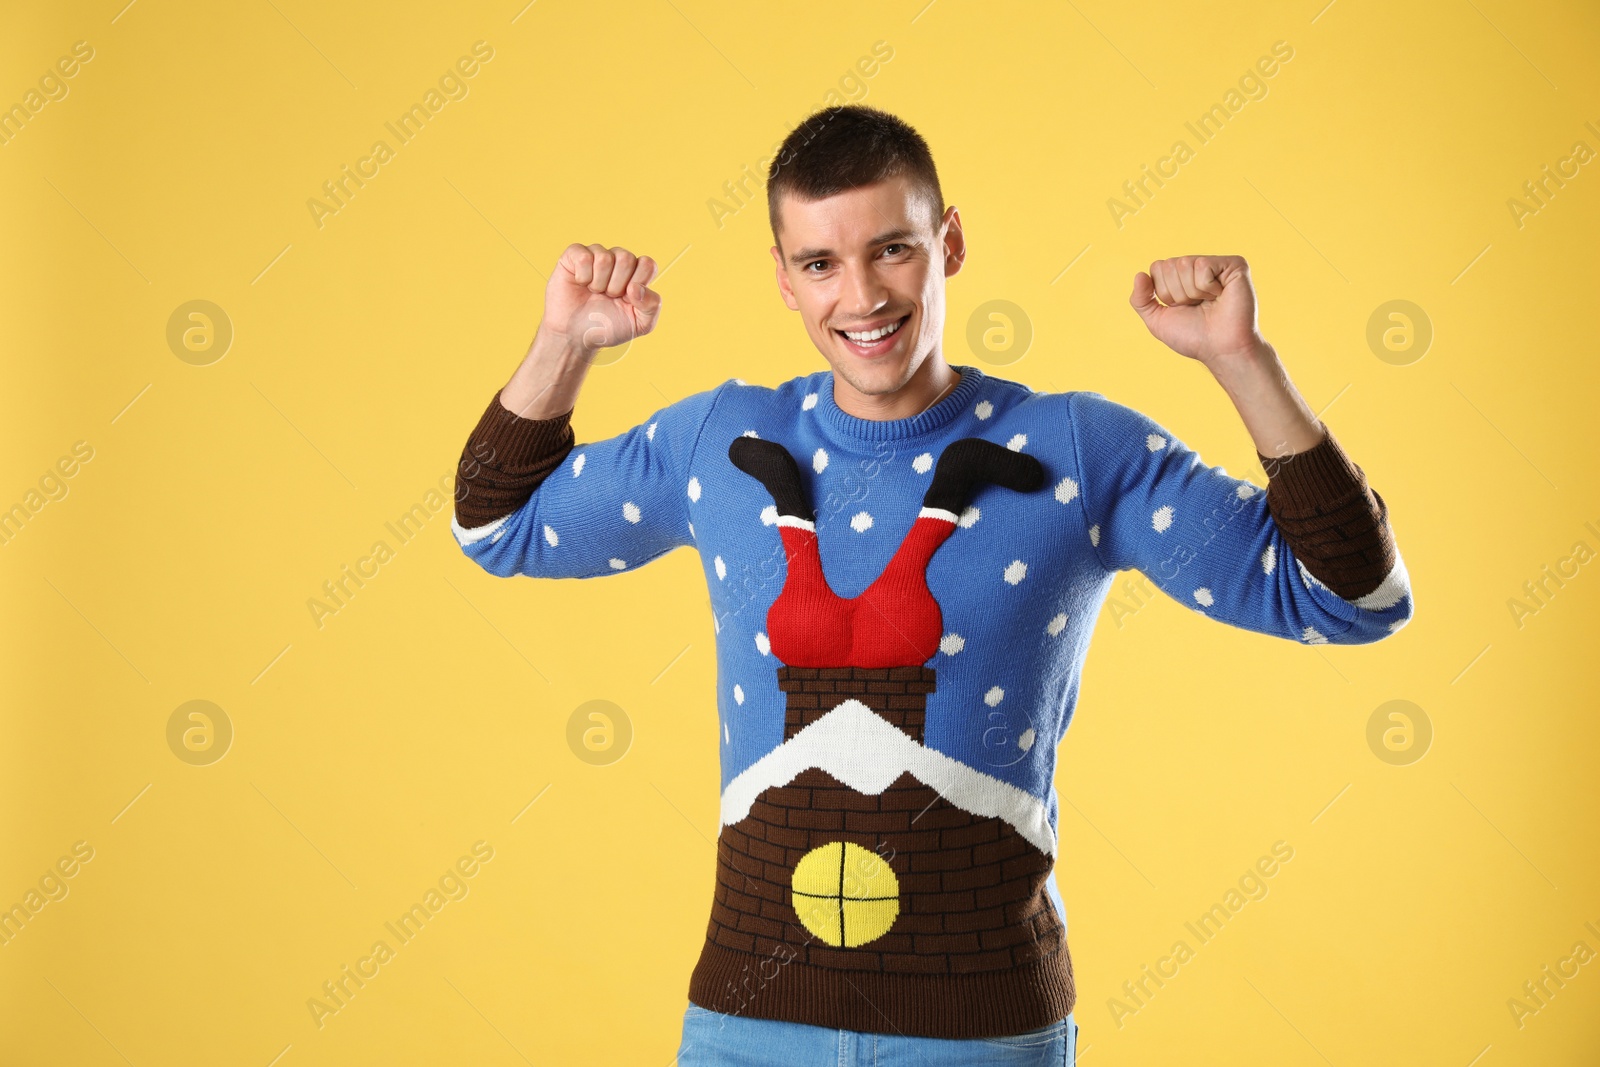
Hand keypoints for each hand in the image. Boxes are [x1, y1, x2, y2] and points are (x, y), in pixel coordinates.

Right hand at [544, 243, 661, 353]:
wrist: (576, 335)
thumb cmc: (607, 327)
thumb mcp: (640, 324)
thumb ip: (652, 305)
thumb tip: (636, 286)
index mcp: (636, 273)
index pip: (647, 264)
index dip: (638, 283)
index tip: (627, 299)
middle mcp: (618, 260)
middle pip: (626, 258)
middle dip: (616, 286)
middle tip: (608, 297)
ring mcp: (596, 255)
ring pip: (604, 258)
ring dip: (598, 283)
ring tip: (594, 292)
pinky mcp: (575, 255)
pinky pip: (584, 257)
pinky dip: (583, 277)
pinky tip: (581, 284)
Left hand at [1128, 255, 1266, 368]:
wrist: (1220, 349)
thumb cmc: (1193, 337)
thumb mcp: (1157, 320)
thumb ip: (1141, 300)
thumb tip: (1139, 274)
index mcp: (1182, 277)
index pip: (1157, 267)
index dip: (1164, 292)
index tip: (1181, 307)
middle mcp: (1198, 266)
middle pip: (1169, 264)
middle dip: (1176, 293)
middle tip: (1197, 306)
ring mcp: (1217, 264)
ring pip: (1184, 264)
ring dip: (1191, 292)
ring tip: (1209, 302)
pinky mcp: (1235, 264)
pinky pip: (1202, 265)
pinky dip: (1206, 287)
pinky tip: (1220, 296)